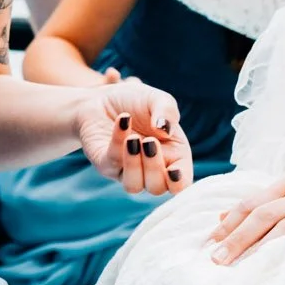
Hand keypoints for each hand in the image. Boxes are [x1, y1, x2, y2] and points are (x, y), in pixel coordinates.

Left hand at [76, 79, 191, 195]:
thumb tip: (165, 129)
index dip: (179, 183)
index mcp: (174, 157)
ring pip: (133, 186)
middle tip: (149, 141)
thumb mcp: (158, 99)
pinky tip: (122, 120)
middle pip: (157, 188)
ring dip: (133, 164)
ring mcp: (127, 170)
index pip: (181, 182)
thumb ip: (168, 111)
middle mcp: (151, 169)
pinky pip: (112, 162)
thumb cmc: (136, 101)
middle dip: (154, 168)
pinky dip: (118, 141)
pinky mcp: (106, 164)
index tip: (173, 171)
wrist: (103, 96)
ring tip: (133, 139)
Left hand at [205, 167, 284, 264]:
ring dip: (259, 247)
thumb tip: (224, 218)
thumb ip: (264, 203)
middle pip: (261, 214)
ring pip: (283, 227)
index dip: (229, 223)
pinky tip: (278, 266)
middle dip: (236, 237)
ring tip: (241, 265)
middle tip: (216, 258)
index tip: (210, 242)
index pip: (251, 203)